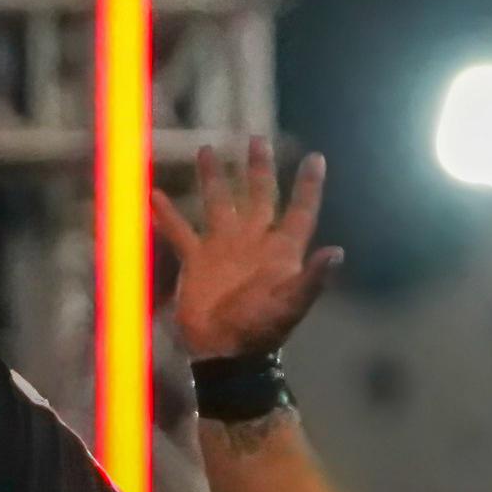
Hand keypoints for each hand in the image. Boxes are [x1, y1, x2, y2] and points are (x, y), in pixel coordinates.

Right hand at [153, 136, 339, 364]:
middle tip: (257, 140)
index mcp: (280, 250)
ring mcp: (223, 249)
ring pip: (218, 204)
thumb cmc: (261, 329)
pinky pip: (180, 232)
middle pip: (258, 196)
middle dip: (258, 169)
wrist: (223, 352)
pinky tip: (153, 196)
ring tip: (206, 150)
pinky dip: (167, 216)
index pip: (298, 211)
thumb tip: (337, 252)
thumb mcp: (291, 305)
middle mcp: (253, 241)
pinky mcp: (196, 262)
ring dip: (213, 178)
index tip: (315, 158)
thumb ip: (312, 279)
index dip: (308, 186)